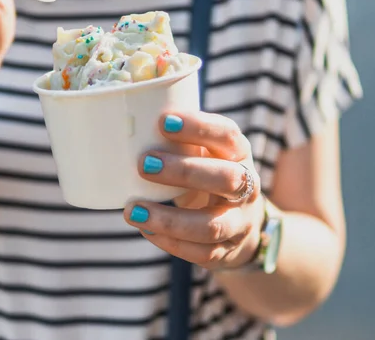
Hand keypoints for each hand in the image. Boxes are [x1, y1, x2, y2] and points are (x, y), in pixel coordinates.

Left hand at [124, 112, 265, 270]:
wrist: (239, 224)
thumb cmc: (207, 177)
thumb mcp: (202, 156)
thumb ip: (178, 145)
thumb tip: (127, 131)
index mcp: (238, 154)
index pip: (227, 135)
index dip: (199, 127)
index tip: (163, 122)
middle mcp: (246, 188)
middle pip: (226, 178)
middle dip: (184, 171)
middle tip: (143, 165)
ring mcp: (239, 223)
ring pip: (211, 225)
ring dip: (169, 219)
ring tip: (133, 210)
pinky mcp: (226, 251)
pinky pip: (200, 252)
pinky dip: (169, 242)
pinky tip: (145, 229)